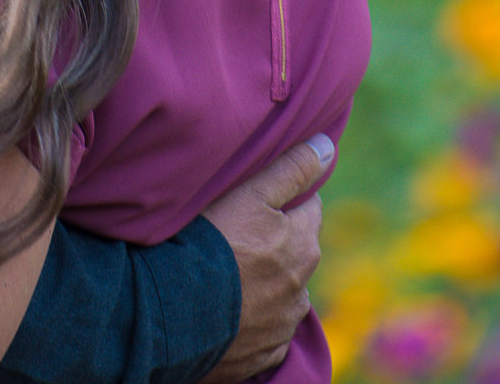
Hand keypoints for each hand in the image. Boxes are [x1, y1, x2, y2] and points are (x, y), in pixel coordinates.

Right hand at [197, 135, 330, 383]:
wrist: (172, 310)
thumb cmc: (209, 243)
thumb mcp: (249, 195)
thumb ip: (290, 170)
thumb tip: (327, 146)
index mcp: (302, 244)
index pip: (308, 209)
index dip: (283, 201)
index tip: (256, 201)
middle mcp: (301, 287)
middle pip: (296, 253)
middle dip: (276, 244)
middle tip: (234, 236)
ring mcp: (283, 324)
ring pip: (281, 293)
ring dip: (263, 284)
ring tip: (224, 276)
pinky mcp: (265, 353)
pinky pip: (265, 331)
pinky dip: (251, 319)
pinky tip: (224, 309)